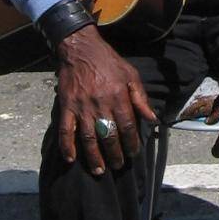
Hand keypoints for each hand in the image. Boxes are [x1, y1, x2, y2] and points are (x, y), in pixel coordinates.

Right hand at [56, 26, 155, 175]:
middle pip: (109, 136)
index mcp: (118, 97)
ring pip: (88, 138)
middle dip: (114, 154)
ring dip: (93, 157)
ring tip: (99, 170)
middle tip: (118, 165)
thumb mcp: (131, 75)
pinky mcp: (66, 106)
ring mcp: (82, 106)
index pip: (127, 127)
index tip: (133, 153)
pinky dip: (67, 146)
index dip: (131, 143)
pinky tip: (70, 159)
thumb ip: (141, 98)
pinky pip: (65, 130)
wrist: (81, 49)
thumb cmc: (109, 62)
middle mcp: (100, 104)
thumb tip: (153, 119)